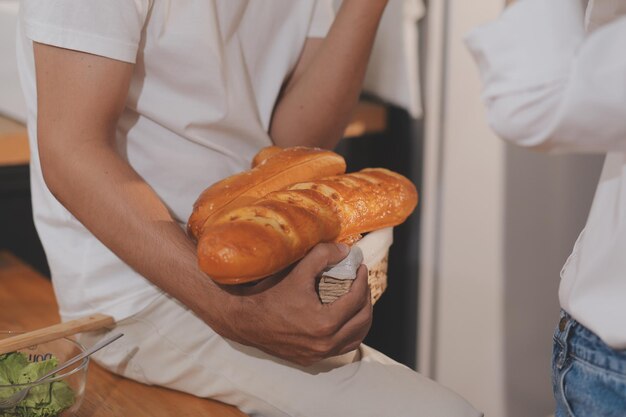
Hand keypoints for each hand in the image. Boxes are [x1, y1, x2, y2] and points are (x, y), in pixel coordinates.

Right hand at [204, 243, 372, 365]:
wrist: (243, 320)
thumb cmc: (269, 294)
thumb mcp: (297, 271)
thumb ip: (323, 255)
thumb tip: (346, 251)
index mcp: (325, 323)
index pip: (356, 299)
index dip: (362, 280)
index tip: (360, 267)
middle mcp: (325, 344)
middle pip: (362, 320)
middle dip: (366, 297)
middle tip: (361, 281)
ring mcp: (318, 354)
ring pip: (355, 338)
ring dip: (361, 317)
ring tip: (357, 299)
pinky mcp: (310, 359)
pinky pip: (341, 348)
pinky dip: (349, 332)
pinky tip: (344, 319)